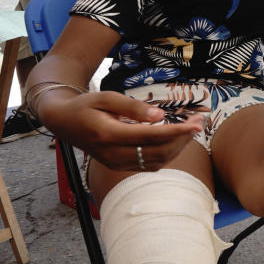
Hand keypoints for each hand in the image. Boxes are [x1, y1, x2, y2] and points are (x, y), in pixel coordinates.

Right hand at [37, 90, 203, 170]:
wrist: (64, 123)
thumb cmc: (86, 106)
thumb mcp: (106, 97)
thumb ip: (133, 107)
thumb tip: (160, 115)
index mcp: (109, 135)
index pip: (151, 137)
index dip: (177, 131)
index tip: (196, 123)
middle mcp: (113, 154)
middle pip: (158, 152)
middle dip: (183, 138)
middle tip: (199, 121)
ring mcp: (116, 163)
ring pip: (157, 161)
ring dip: (178, 147)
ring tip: (191, 128)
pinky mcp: (119, 166)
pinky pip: (149, 165)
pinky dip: (167, 154)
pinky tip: (176, 139)